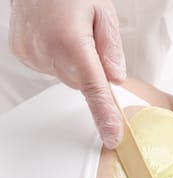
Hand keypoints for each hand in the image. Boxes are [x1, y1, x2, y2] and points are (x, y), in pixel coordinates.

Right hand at [9, 0, 125, 148]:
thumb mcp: (102, 10)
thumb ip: (111, 48)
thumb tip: (115, 79)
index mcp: (71, 41)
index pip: (94, 89)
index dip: (104, 115)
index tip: (112, 137)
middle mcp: (46, 51)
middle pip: (82, 83)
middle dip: (91, 70)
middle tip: (89, 42)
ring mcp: (31, 54)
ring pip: (67, 77)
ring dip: (75, 63)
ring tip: (68, 34)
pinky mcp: (23, 54)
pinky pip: (52, 69)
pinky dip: (60, 59)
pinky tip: (56, 37)